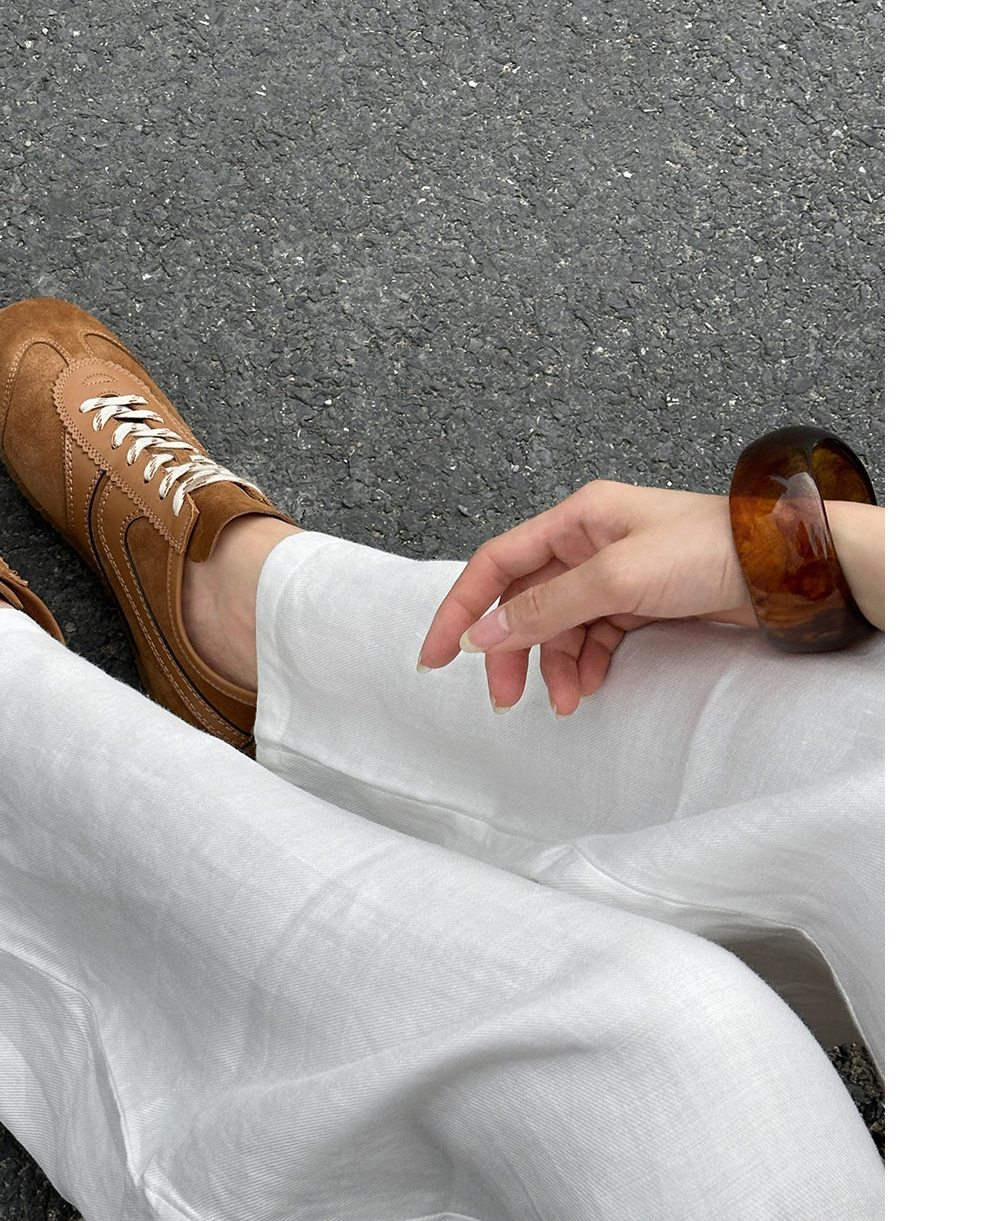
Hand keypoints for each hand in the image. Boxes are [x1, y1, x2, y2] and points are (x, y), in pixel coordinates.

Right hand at [417, 481, 755, 715]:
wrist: (784, 567)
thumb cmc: (709, 550)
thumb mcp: (615, 578)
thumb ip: (545, 607)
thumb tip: (483, 633)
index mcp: (576, 518)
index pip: (496, 563)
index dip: (461, 609)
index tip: (436, 656)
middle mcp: (590, 541)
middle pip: (526, 599)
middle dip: (510, 650)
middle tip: (504, 698)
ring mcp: (616, 572)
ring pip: (561, 624)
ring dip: (554, 665)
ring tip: (562, 702)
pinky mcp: (643, 600)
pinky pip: (595, 635)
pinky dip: (587, 663)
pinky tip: (590, 686)